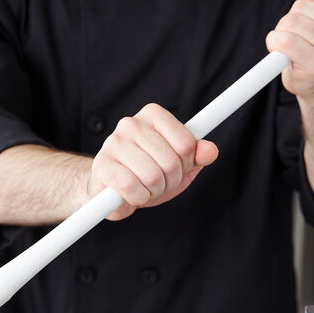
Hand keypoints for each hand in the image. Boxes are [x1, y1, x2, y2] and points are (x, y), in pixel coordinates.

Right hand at [89, 103, 218, 219]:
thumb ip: (197, 156)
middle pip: (171, 162)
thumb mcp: (178, 164)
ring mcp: (113, 143)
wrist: (111, 188)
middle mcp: (131, 123)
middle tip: (157, 182)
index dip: (185, 164)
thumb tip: (211, 151)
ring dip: (153, 191)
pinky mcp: (102, 165)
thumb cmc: (145, 173)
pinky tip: (131, 194)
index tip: (175, 167)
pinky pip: (132, 187)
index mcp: (153, 114)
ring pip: (152, 176)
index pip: (186, 144)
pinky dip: (137, 198)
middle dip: (169, 181)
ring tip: (143, 187)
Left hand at [266, 0, 313, 104]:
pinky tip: (281, 52)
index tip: (310, 20)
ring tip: (293, 46)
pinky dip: (274, 43)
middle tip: (301, 37)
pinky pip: (284, 40)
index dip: (303, 3)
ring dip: (282, 33)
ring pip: (290, 22)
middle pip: (300, 7)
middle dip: (291, 20)